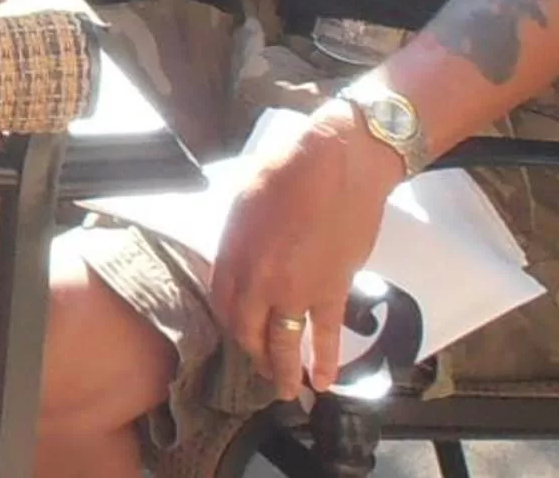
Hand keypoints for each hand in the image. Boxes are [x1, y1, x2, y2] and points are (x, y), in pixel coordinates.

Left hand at [209, 101, 402, 400]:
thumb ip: (238, 240)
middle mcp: (259, 280)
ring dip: (284, 371)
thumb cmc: (284, 172)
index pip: (222, 304)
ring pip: (285, 343)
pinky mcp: (333, 290)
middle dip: (253, 354)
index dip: (229, 323)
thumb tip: (244, 262)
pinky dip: (327, 361)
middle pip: (248, 330)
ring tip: (286, 393)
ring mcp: (296, 290)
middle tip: (259, 369)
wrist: (335, 165)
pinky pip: (327, 335)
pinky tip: (325, 383)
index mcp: (233, 254)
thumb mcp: (242, 202)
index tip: (236, 333)